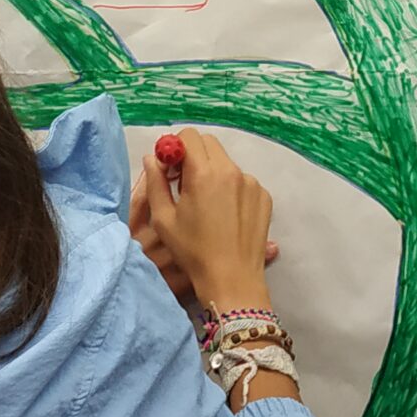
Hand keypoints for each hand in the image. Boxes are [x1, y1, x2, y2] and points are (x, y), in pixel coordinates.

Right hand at [136, 129, 272, 310]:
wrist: (232, 279)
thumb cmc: (193, 251)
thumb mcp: (164, 219)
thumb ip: (156, 182)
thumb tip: (152, 158)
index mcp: (204, 173)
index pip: (188, 136)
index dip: (175, 147)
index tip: (170, 168)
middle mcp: (231, 171)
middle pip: (209, 144)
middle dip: (194, 155)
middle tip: (184, 182)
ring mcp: (251, 183)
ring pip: (226, 163)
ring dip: (213, 172)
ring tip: (207, 204)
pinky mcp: (264, 196)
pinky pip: (243, 181)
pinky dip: (231, 188)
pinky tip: (226, 215)